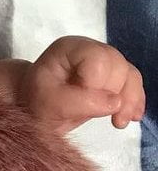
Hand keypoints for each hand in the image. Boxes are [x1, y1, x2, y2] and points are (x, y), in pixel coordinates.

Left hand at [21, 36, 144, 133]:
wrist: (36, 108)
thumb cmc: (37, 102)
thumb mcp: (50, 104)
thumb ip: (80, 101)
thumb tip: (116, 102)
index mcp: (70, 48)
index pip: (97, 59)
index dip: (96, 83)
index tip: (82, 104)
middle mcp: (91, 49)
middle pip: (117, 66)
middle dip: (114, 93)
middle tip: (102, 116)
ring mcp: (105, 61)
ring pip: (130, 75)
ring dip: (129, 100)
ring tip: (118, 122)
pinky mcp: (114, 76)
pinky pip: (134, 85)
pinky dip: (135, 101)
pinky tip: (132, 117)